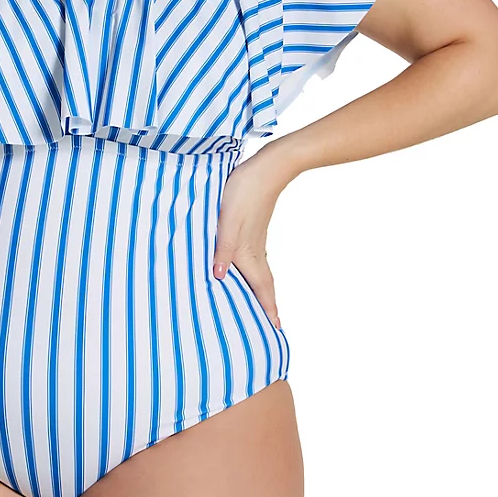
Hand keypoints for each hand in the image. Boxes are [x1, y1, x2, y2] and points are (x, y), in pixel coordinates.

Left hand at [212, 144, 298, 329]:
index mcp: (250, 253)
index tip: (276, 329)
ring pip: (260, 272)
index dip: (268, 308)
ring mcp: (256, 239)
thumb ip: (223, 249)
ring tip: (261, 303)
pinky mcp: (253, 228)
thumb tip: (221, 277)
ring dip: (261, 289)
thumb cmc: (246, 192)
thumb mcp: (228, 221)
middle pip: (264, 284)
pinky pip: (256, 259)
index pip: (261, 288)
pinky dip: (255, 272)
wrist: (268, 167)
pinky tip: (245, 269)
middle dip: (267, 305)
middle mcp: (256, 250)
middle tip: (273, 324)